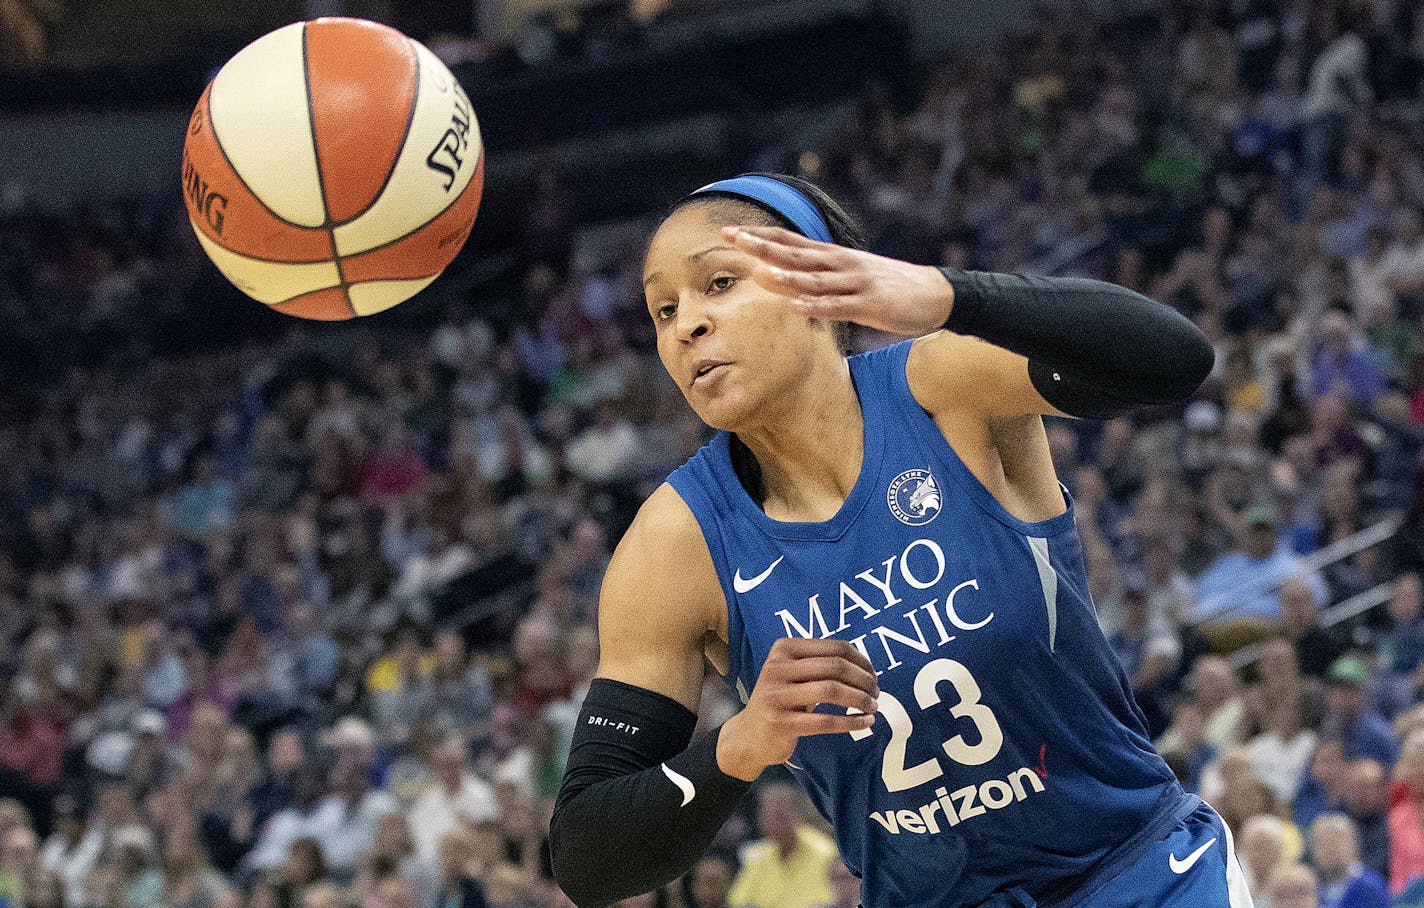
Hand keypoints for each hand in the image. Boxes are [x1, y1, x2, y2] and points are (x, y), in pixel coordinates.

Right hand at [717, 637, 878, 781]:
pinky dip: (852, 722)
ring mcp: (776, 696)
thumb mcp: (794, 674)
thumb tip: (865, 663)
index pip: (835, 647)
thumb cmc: (782, 700)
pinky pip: (826, 721)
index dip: (861, 660)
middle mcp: (777, 668)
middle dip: (863, 680)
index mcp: (784, 649)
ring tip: (873, 707)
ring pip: (831, 691)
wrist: (750, 734)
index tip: (873, 674)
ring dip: (860, 699)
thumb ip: (821, 663)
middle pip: (835, 667)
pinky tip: (865, 722)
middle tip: (876, 692)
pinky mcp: (781, 723)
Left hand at [723, 225, 952, 336]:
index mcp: (834, 256)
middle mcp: (841, 264)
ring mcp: (855, 283)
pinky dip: (816, 307)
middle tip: (733, 237)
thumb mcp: (851, 275)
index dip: (760, 236)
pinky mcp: (870, 305)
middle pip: (795, 254)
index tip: (730, 231)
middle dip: (762, 246)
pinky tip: (796, 307)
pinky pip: (838, 307)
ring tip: (758, 273)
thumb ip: (816, 277)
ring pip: (814, 280)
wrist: (935, 294)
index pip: (790, 242)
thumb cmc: (888, 286)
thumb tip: (777, 278)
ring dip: (786, 277)